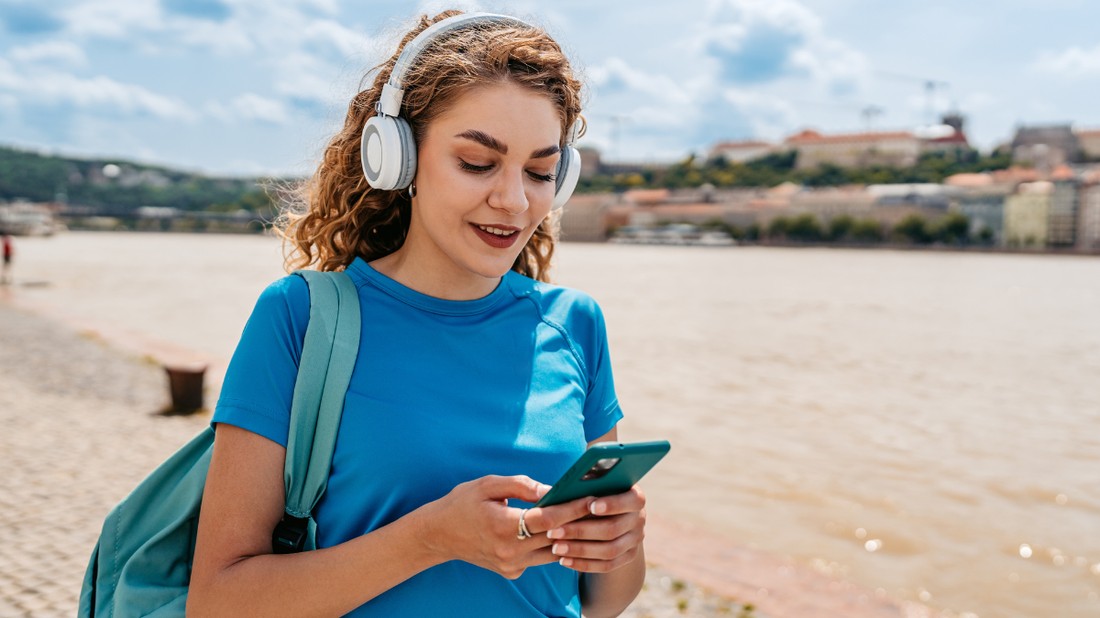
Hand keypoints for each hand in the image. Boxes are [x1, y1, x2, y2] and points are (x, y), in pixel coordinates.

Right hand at [418, 475, 588, 578]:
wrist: (438, 534)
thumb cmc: (463, 503)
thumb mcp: (488, 485)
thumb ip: (521, 485)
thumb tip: (550, 489)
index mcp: (504, 526)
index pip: (549, 519)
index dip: (573, 508)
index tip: (592, 498)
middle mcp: (509, 551)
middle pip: (556, 538)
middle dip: (578, 522)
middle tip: (599, 508)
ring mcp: (511, 565)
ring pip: (553, 553)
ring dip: (570, 538)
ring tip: (587, 519)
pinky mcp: (511, 572)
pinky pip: (539, 560)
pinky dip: (551, 547)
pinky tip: (563, 533)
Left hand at [526, 487, 646, 573]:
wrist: (611, 516)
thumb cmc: (595, 494)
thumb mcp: (591, 487)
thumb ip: (575, 489)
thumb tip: (543, 492)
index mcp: (635, 497)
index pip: (631, 500)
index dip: (612, 504)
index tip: (590, 505)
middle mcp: (639, 519)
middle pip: (613, 529)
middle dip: (580, 531)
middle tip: (554, 532)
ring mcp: (635, 541)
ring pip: (609, 550)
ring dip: (579, 550)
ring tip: (556, 548)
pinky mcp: (627, 557)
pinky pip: (606, 566)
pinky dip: (584, 564)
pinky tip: (564, 561)